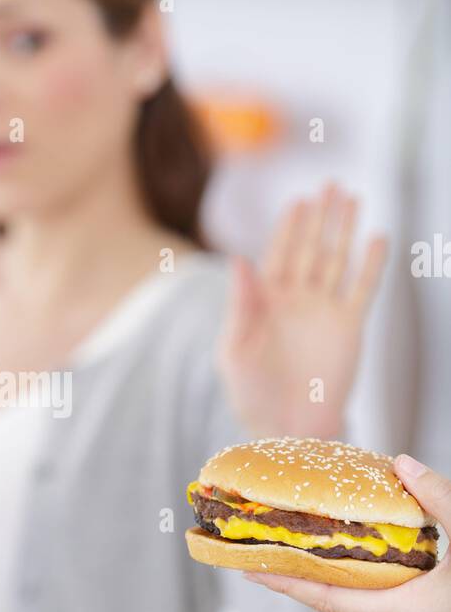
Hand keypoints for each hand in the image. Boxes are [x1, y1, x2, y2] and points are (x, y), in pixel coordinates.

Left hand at [217, 183, 387, 438]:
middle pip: (309, 248)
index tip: (299, 201)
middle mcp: (296, 300)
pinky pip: (362, 289)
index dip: (289, 227)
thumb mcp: (235, 349)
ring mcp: (323, 311)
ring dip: (344, 230)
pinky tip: (377, 238)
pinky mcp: (348, 326)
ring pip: (336, 260)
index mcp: (264, 301)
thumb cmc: (252, 392)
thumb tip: (238, 259)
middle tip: (330, 184)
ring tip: (353, 199)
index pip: (278, 254)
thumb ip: (240, 304)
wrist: (287, 427)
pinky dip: (370, 264)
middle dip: (319, 217)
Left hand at [242, 454, 450, 611]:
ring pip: (364, 610)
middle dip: (303, 577)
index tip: (246, 567)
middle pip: (339, 604)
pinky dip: (367, 589)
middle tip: (269, 550)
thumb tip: (404, 463)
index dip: (284, 582)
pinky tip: (364, 566)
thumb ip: (439, 500)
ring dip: (336, 583)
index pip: (326, 598)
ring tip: (307, 552)